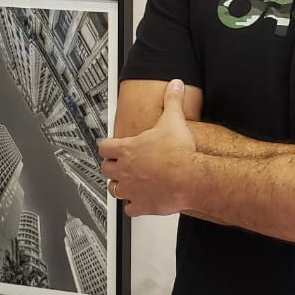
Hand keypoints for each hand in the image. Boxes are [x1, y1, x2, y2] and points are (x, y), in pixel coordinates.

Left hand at [98, 79, 196, 216]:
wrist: (189, 177)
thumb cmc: (179, 153)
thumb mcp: (174, 120)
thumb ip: (172, 101)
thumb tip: (175, 85)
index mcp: (129, 149)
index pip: (105, 147)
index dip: (107, 146)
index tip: (110, 146)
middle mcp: (125, 169)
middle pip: (106, 169)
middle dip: (111, 166)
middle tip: (118, 164)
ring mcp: (131, 189)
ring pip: (114, 189)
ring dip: (119, 186)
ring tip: (126, 183)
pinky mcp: (141, 205)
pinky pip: (129, 209)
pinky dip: (133, 206)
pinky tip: (140, 202)